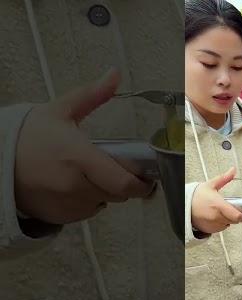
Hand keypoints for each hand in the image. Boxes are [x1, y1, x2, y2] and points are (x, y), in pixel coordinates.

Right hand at [15, 68, 154, 223]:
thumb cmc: (29, 136)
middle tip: (116, 168)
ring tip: (90, 174)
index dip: (141, 182)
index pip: (125, 183)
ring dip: (106, 192)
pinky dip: (89, 201)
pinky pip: (88, 212)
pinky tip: (76, 185)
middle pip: (119, 194)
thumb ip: (92, 95)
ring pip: (105, 203)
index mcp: (80, 158)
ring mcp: (69, 205)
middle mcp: (77, 186)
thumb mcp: (60, 111)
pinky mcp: (62, 217)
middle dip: (124, 183)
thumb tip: (115, 74)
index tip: (147, 175)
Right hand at [191, 167, 241, 233]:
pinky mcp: (211, 229)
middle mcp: (217, 217)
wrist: (184, 206)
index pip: (237, 216)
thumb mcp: (210, 185)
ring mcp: (214, 224)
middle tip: (235, 209)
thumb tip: (232, 171)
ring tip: (223, 211)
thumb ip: (224, 179)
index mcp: (219, 205)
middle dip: (237, 215)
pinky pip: (221, 228)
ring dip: (229, 219)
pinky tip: (217, 216)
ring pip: (229, 224)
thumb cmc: (195, 197)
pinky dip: (222, 223)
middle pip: (235, 220)